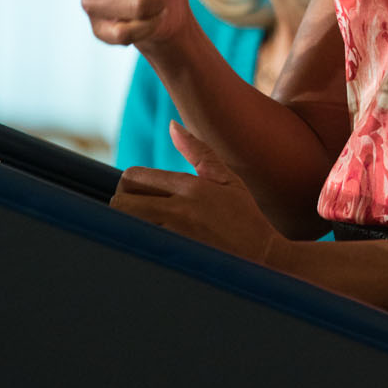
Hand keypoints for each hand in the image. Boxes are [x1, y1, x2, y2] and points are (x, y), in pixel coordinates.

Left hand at [111, 122, 285, 264]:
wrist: (266, 260)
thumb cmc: (246, 218)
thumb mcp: (227, 179)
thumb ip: (198, 151)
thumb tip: (172, 125)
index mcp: (189, 186)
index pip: (132, 177)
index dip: (128, 187)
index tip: (139, 198)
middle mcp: (180, 210)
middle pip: (121, 202)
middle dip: (123, 208)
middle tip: (137, 217)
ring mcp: (176, 238)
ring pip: (126, 228)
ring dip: (128, 230)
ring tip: (144, 235)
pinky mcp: (176, 261)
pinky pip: (140, 251)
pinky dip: (139, 250)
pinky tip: (154, 254)